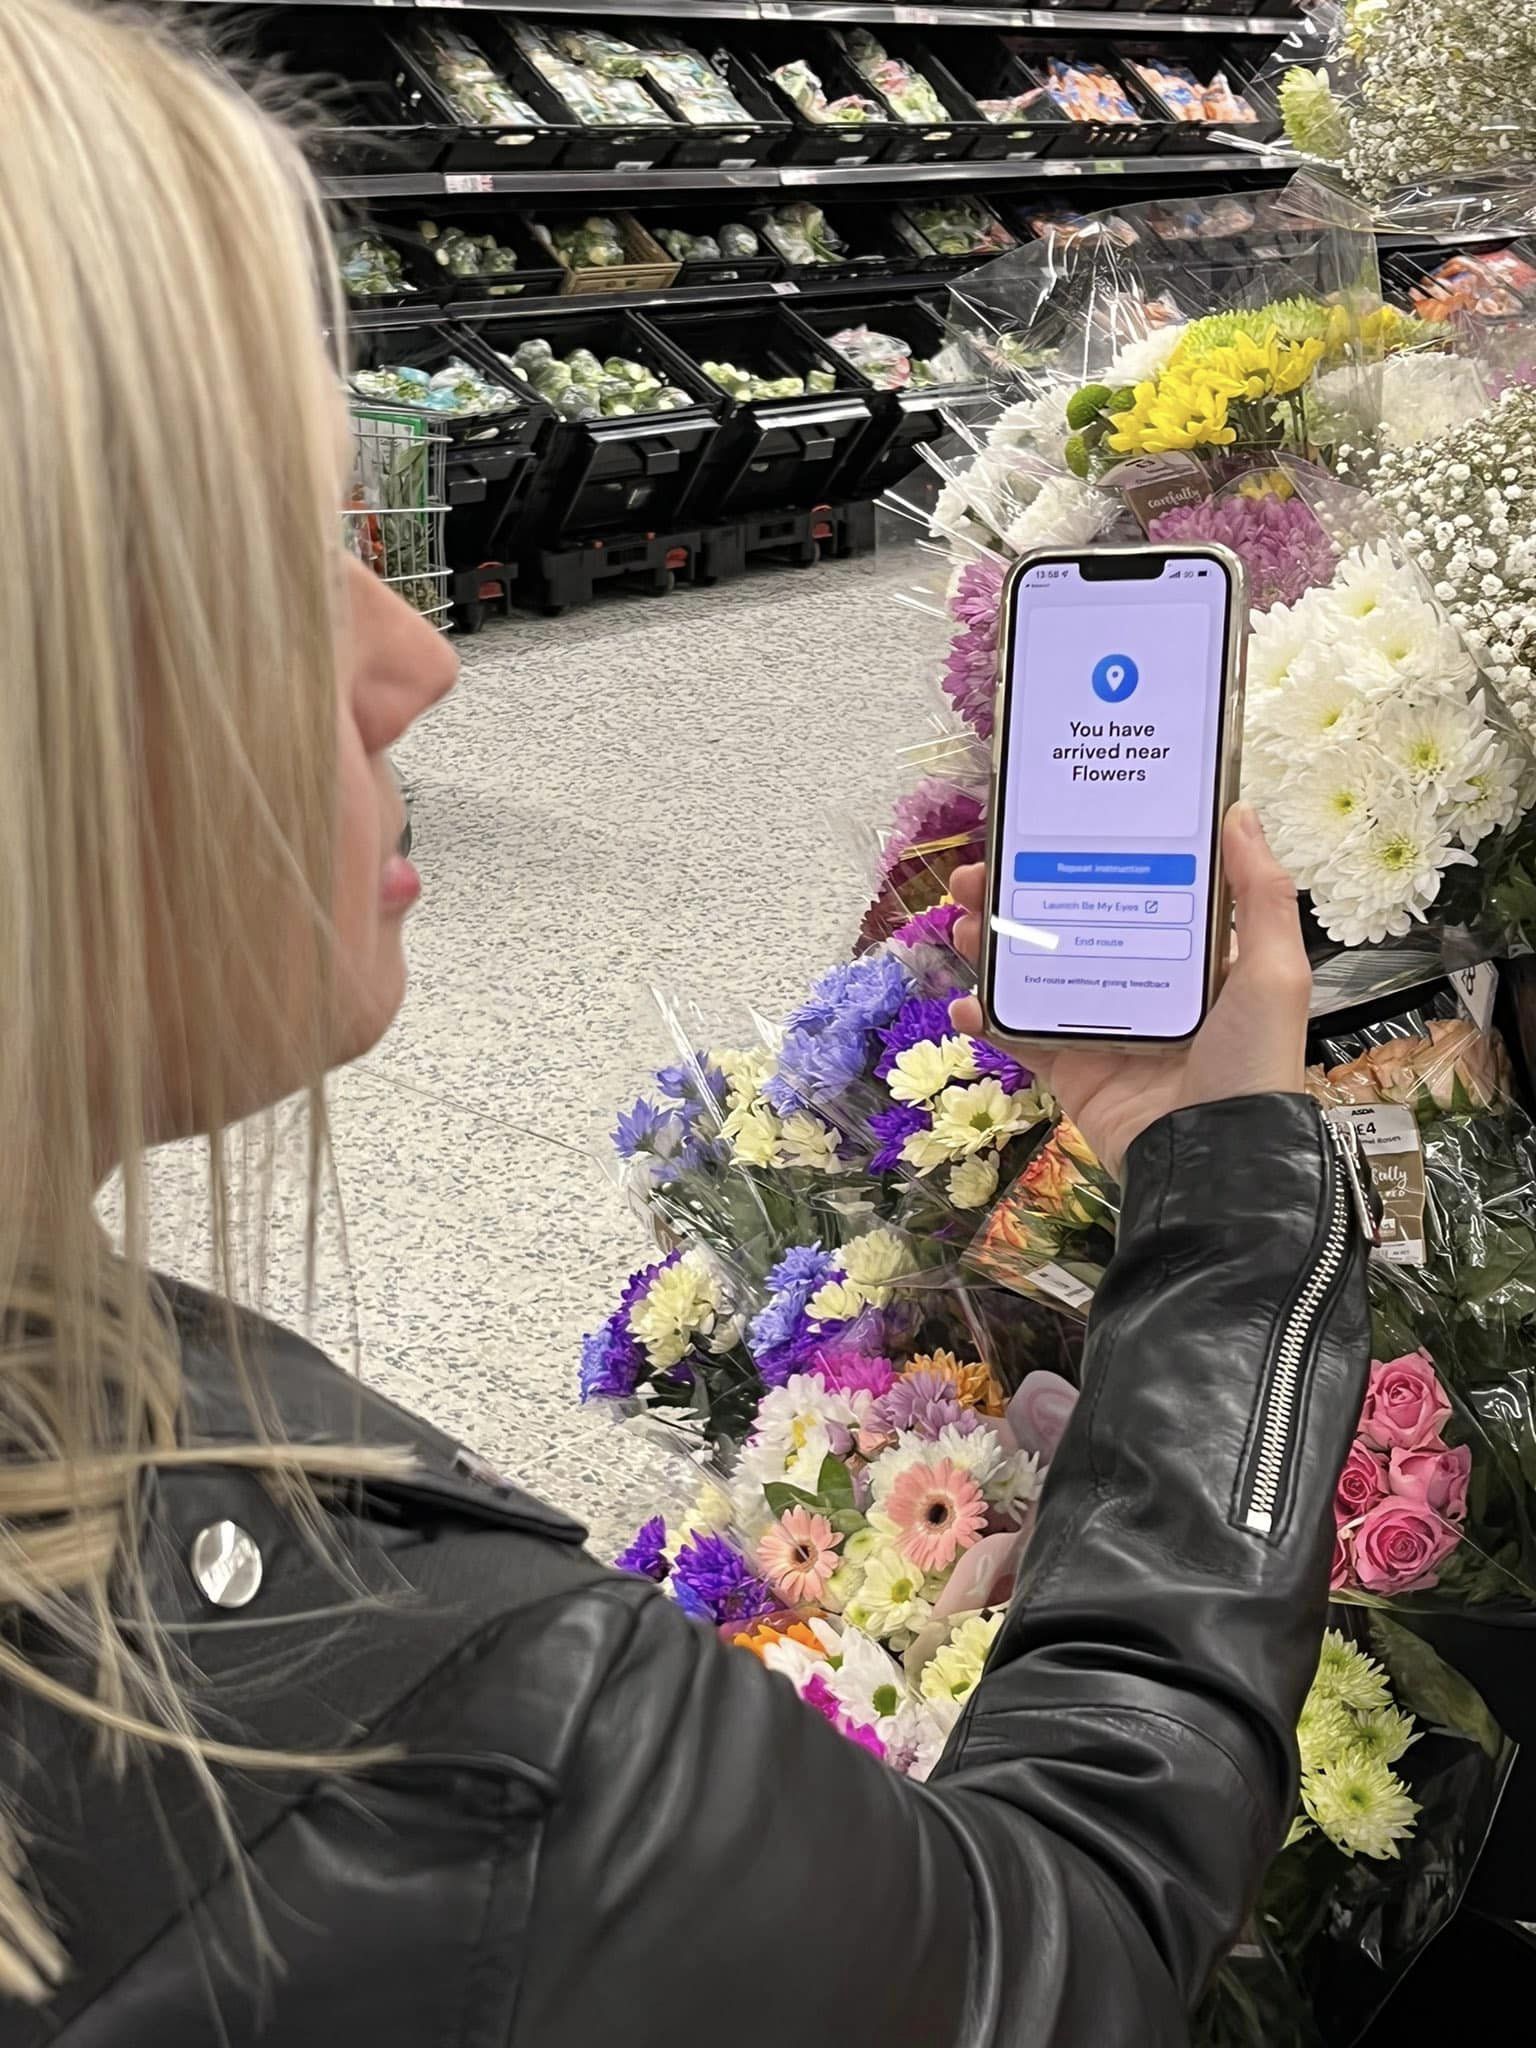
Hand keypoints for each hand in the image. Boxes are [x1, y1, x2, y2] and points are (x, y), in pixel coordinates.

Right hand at [948, 804, 1310, 1176]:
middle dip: (1021, 894)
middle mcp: (1143, 986)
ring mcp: (1102, 1027)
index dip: (1092, 857)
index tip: (1054, 824)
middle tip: (982, 871)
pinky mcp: (1070, 1068)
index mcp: (1191, 959)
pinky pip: (1019, 1035)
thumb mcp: (1273, 972)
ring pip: (1035, 972)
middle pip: (1069, 924)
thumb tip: (1241, 813)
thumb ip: (1258, 894)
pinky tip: (967, 998)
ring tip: (964, 921)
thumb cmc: (1250, 1063)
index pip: (1133, 890)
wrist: (1211, 1160)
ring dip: (993, 944)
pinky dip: (986, 1016)